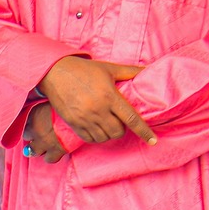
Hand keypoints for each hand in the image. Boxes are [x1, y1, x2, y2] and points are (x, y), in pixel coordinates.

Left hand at [24, 102, 68, 162]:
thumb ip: (45, 101)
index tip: (35, 122)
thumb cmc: (70, 102)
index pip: (23, 121)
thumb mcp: (53, 99)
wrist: (83, 112)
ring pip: (33, 151)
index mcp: (33, 114)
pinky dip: (51, 156)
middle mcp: (36, 129)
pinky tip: (55, 152)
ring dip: (38, 148)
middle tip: (41, 133)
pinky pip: (49, 159)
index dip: (29, 122)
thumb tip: (41, 98)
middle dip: (32, 135)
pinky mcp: (56, 151)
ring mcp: (44, 142)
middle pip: (26, 136)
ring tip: (44, 145)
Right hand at [38, 56, 153, 144]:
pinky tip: (95, 128)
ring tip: (107, 125)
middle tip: (119, 122)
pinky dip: (95, 137)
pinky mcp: (73, 122)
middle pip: (117, 132)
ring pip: (104, 137)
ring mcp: (84, 118)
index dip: (144, 131)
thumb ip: (130, 71)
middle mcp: (98, 109)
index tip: (153, 141)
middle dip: (122, 130)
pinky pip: (89, 138)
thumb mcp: (109, 68)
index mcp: (110, 96)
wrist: (55, 73)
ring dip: (108, 134)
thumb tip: (149, 69)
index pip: (132, 119)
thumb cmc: (84, 70)